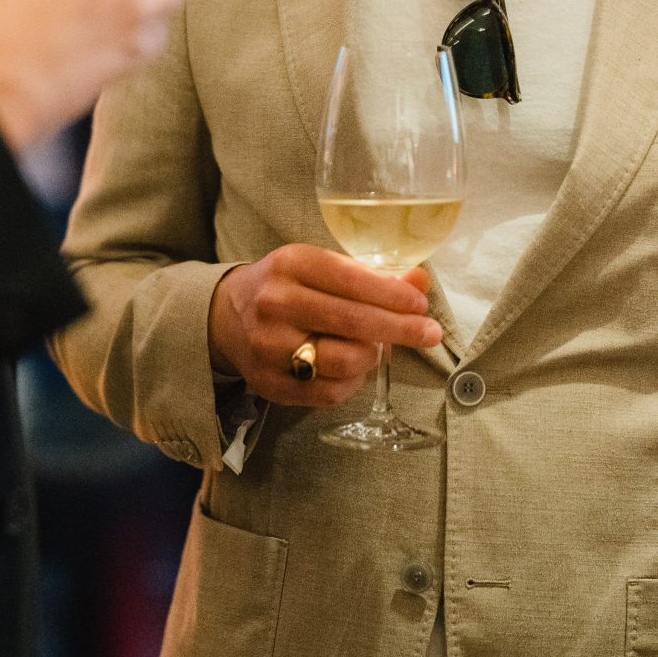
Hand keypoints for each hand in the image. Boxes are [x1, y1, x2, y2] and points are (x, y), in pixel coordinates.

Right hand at [208, 245, 440, 407]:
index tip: (420, 306)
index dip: (393, 295)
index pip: (352, 280)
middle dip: (401, 329)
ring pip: (345, 361)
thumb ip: (371, 275)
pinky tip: (353, 367)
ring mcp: (269, 347)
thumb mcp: (320, 267)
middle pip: (353, 322)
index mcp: (291, 264)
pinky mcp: (270, 384)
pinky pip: (330, 392)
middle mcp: (276, 304)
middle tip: (430, 333)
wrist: (227, 316)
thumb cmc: (287, 287)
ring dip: (373, 355)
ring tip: (374, 346)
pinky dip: (353, 381)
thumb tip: (420, 283)